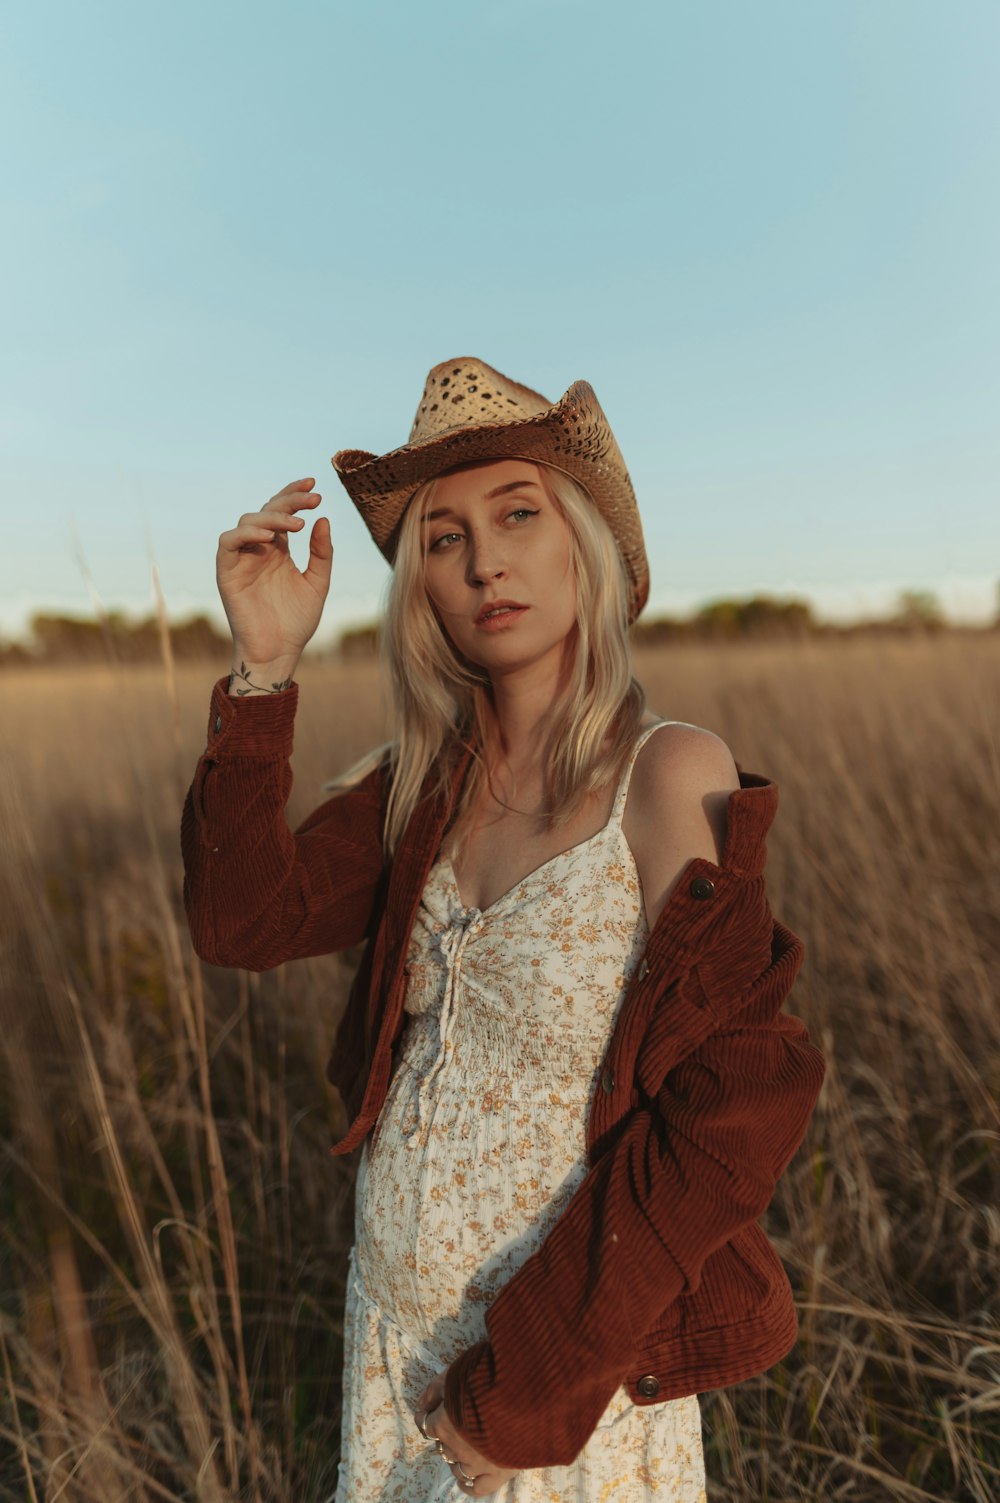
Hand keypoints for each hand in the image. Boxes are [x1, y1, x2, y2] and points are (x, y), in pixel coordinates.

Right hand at [216, 477, 333, 669]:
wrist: (278, 651)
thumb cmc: (296, 622)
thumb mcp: (317, 583)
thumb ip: (321, 553)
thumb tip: (323, 519)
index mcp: (278, 550)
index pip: (282, 511)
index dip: (294, 494)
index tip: (315, 486)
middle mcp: (258, 549)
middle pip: (267, 510)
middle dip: (289, 501)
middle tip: (313, 499)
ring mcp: (241, 558)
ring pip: (247, 520)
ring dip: (271, 516)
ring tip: (296, 524)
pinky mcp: (226, 571)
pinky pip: (228, 542)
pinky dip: (246, 533)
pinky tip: (270, 537)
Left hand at [415, 1373, 519, 1497]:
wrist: (524, 1390)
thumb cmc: (487, 1377)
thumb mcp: (454, 1373)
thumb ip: (434, 1390)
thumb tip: (422, 1405)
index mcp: (443, 1424)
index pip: (426, 1424)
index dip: (429, 1416)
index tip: (432, 1410)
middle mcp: (457, 1448)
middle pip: (443, 1445)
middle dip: (447, 1434)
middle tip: (459, 1420)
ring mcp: (477, 1464)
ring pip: (457, 1467)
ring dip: (458, 1456)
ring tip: (467, 1444)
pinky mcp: (498, 1473)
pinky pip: (477, 1488)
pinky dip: (469, 1485)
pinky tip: (467, 1480)